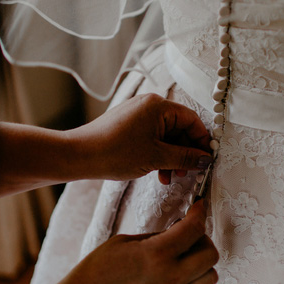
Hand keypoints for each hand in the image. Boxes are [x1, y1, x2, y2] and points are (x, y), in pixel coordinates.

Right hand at [0, 200, 218, 283]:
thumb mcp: (122, 243)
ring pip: (210, 278)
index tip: (198, 206)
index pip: (194, 228)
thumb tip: (176, 232)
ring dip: (202, 264)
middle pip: (210, 254)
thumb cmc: (94, 274)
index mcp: (157, 255)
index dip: (199, 212)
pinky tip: (177, 279)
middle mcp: (170, 278)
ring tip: (184, 258)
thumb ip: (155, 237)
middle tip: (188, 234)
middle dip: (202, 238)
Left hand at [73, 93, 211, 183]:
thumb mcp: (156, 158)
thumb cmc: (115, 152)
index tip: (205, 160)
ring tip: (169, 177)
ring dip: (171, 158)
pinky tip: (157, 173)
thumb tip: (205, 159)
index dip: (200, 141)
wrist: (79, 156)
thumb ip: (184, 157)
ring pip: (166, 137)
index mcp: (158, 106)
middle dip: (184, 153)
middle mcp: (149, 106)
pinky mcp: (129, 126)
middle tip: (186, 174)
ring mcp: (138, 115)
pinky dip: (158, 155)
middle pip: (179, 129)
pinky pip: (152, 139)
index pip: (191, 120)